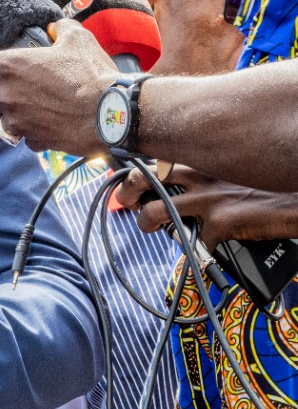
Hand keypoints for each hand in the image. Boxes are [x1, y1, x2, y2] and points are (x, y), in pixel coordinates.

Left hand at [0, 19, 116, 155]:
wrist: (111, 113)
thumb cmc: (92, 75)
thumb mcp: (77, 40)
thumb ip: (61, 30)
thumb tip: (58, 27)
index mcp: (10, 67)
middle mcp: (7, 95)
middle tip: (2, 98)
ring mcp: (18, 121)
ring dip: (8, 121)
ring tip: (26, 114)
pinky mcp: (34, 140)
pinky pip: (26, 140)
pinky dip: (33, 135)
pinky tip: (48, 125)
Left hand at [119, 164, 297, 248]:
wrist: (297, 198)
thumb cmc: (266, 184)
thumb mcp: (229, 169)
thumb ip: (205, 176)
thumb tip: (182, 188)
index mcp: (200, 159)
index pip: (155, 159)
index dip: (136, 170)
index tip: (129, 181)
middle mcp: (199, 174)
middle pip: (144, 178)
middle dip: (128, 192)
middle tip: (127, 201)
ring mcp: (208, 198)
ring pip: (156, 212)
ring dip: (147, 223)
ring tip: (149, 228)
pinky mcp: (221, 222)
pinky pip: (197, 242)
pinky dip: (201, 249)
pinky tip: (210, 247)